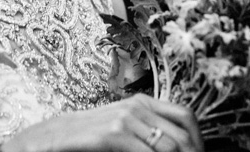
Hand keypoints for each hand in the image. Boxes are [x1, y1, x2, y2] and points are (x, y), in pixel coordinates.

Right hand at [2, 94, 201, 151]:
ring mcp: (125, 118)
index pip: (186, 116)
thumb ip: (146, 133)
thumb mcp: (122, 129)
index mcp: (142, 102)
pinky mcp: (113, 133)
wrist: (52, 137)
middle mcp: (137, 106)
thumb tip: (175, 147)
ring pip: (169, 147)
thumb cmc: (88, 138)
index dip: (197, 141)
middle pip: (182, 136)